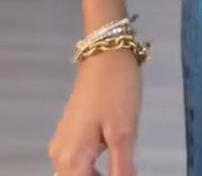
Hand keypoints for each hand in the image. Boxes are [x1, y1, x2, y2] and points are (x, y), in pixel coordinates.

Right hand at [49, 50, 141, 175]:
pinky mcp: (71, 129)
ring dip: (96, 175)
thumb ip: (121, 169)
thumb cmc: (116, 91)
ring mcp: (63, 140)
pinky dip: (93, 166)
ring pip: (77, 173)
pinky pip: (79, 159)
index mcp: (70, 159)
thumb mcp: (123, 133)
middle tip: (126, 170)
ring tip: (122, 167)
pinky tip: (113, 159)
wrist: (106, 53)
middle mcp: (60, 154)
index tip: (126, 173)